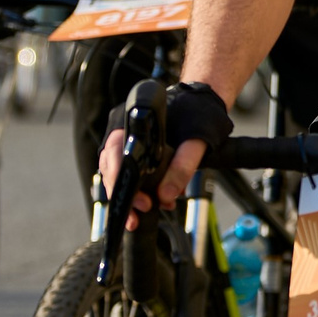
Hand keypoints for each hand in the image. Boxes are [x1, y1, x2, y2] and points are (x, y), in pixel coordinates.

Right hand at [96, 79, 231, 226]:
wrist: (206, 103)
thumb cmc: (200, 113)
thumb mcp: (198, 140)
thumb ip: (184, 165)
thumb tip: (166, 195)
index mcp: (133, 121)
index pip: (114, 152)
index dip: (120, 179)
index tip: (135, 200)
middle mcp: (124, 132)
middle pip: (111, 167)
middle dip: (125, 195)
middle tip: (140, 213)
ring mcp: (129, 143)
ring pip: (120, 174)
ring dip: (135, 196)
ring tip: (155, 208)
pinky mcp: (139, 154)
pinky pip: (134, 175)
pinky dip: (145, 190)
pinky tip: (163, 200)